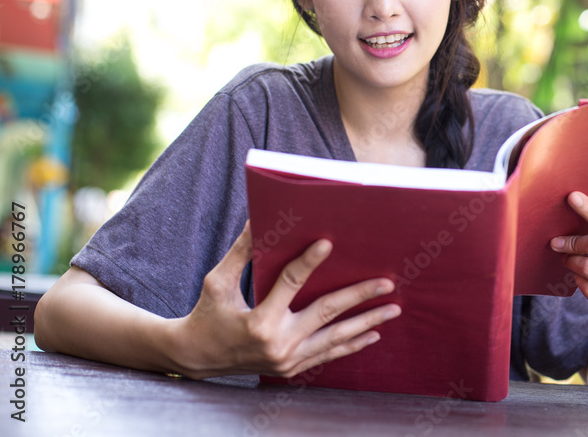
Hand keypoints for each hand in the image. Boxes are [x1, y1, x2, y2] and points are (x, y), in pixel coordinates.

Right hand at [171, 221, 400, 378]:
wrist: (195, 358)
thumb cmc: (206, 314)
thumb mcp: (217, 281)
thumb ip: (241, 252)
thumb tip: (260, 219)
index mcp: (258, 321)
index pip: (290, 284)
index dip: (309, 262)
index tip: (328, 242)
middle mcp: (277, 344)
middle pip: (326, 314)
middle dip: (359, 297)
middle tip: (386, 283)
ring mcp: (287, 360)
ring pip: (335, 338)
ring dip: (367, 323)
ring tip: (392, 309)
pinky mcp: (291, 369)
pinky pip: (328, 355)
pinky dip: (351, 345)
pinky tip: (372, 333)